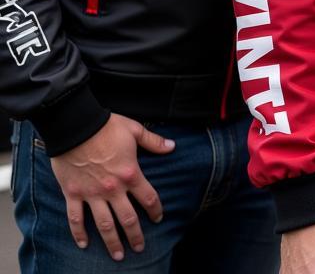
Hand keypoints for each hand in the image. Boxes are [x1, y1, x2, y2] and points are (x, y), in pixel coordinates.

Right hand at [50, 113, 174, 259]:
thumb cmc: (107, 127)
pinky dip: (78, 233)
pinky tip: (83, 245)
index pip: (148, 198)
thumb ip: (154, 141)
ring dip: (111, 242)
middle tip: (140, 249)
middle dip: (135, 236)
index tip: (158, 219)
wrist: (76, 126)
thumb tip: (172, 146)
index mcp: (130, 174)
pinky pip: (75, 219)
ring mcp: (92, 194)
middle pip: (127, 218)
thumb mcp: (135, 130)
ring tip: (118, 256)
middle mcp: (113, 189)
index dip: (156, 210)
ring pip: (104, 225)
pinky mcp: (73, 194)